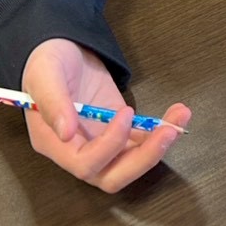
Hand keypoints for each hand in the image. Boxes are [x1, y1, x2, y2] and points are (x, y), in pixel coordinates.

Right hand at [22, 38, 189, 192]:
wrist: (61, 49)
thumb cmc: (46, 62)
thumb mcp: (45, 75)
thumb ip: (54, 103)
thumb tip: (66, 133)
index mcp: (54, 144)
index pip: (85, 164)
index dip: (109, 146)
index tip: (126, 113)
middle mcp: (78, 151)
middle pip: (112, 176)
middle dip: (144, 158)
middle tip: (169, 131)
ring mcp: (101, 142)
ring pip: (131, 162)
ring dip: (158, 145)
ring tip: (180, 116)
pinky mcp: (119, 130)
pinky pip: (141, 142)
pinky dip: (159, 132)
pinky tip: (177, 115)